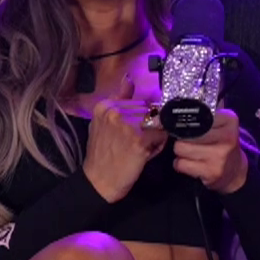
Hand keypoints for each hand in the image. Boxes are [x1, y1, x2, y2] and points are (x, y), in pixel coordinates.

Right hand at [83, 77, 167, 202]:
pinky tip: (146, 153)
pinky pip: (161, 135)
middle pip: (149, 109)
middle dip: (150, 124)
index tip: (141, 123)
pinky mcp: (139, 140)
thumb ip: (118, 100)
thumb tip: (128, 78)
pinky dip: (158, 145)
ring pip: (157, 121)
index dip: (143, 113)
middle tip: (140, 139)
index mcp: (105, 106)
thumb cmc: (102, 153)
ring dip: (155, 134)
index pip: (137, 99)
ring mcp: (128, 125)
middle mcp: (116, 112)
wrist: (98, 181)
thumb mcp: (103, 122)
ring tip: (143, 146)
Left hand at [172, 109, 248, 193]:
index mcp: (229, 120)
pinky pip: (181, 164)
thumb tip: (179, 108)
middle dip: (183, 138)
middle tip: (191, 142)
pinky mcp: (211, 172)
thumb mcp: (221, 124)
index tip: (193, 128)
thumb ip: (204, 115)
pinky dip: (180, 164)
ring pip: (180, 148)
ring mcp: (219, 155)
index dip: (189, 123)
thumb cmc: (222, 144)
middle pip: (186, 132)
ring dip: (180, 151)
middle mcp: (227, 137)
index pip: (196, 116)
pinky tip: (190, 163)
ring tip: (190, 153)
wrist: (235, 170)